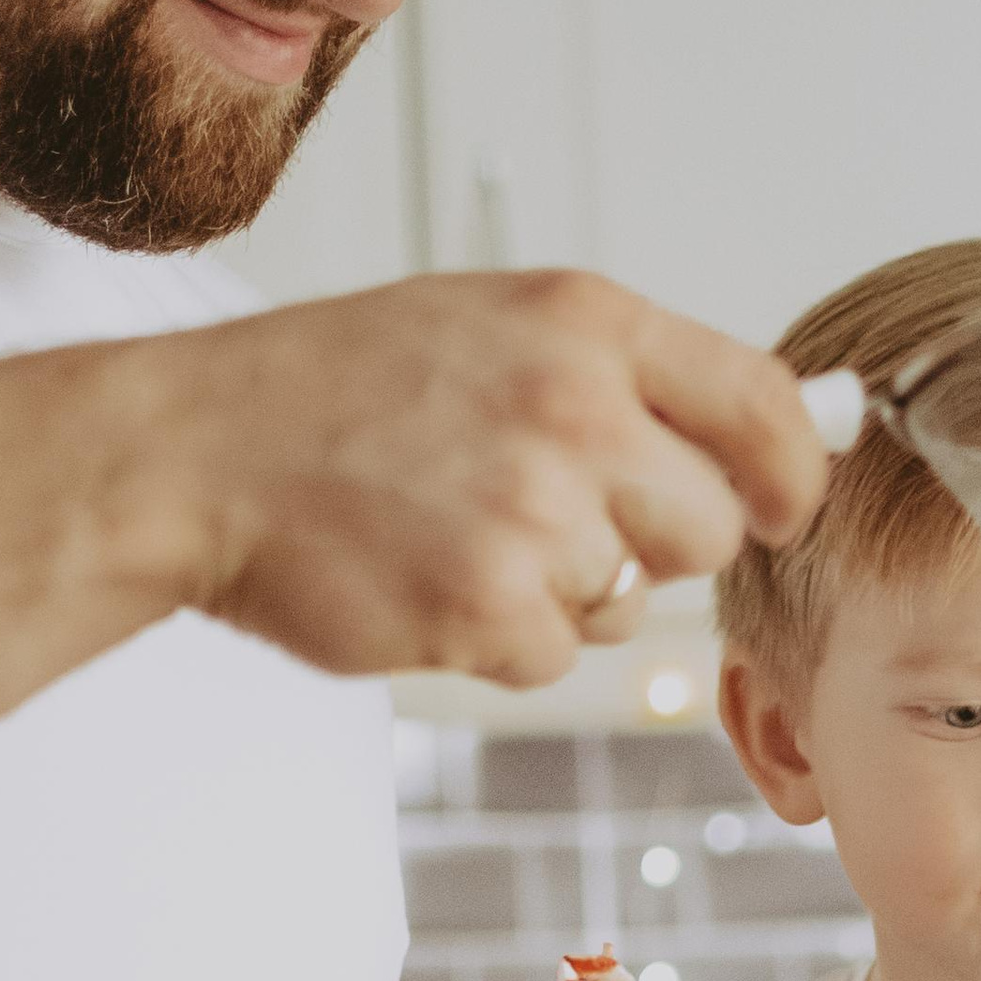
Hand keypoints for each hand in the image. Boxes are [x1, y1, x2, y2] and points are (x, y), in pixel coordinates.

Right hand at [162, 271, 828, 684]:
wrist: (190, 450)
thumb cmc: (338, 391)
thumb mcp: (490, 326)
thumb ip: (627, 376)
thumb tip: (785, 436)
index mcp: (585, 322)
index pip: (764, 404)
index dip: (789, 474)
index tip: (778, 506)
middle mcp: (574, 406)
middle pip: (710, 526)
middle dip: (652, 547)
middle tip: (548, 520)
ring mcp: (531, 509)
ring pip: (628, 602)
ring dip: (561, 595)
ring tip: (457, 534)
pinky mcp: (487, 604)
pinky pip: (553, 658)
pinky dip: (496, 641)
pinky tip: (424, 579)